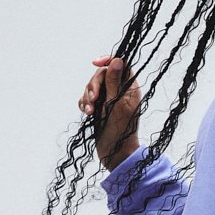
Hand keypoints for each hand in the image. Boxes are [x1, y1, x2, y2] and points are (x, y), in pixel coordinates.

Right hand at [80, 53, 141, 169]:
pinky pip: (87, 98)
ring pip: (93, 86)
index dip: (108, 60)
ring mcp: (109, 100)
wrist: (115, 154)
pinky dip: (84, 103)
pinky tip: (86, 113)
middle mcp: (120, 92)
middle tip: (93, 100)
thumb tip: (117, 60)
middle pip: (103, 74)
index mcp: (130, 88)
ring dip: (87, 97)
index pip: (121, 64)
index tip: (95, 63)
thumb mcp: (117, 104)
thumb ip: (115, 82)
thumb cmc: (120, 131)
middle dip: (94, 85)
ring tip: (89, 112)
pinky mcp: (99, 108)